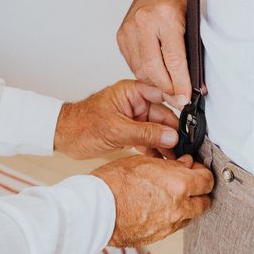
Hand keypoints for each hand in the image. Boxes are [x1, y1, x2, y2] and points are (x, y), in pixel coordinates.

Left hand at [54, 80, 177, 159]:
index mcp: (132, 92)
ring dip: (166, 144)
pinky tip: (163, 161)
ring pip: (157, 130)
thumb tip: (170, 136)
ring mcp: (134, 117)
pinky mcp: (131, 131)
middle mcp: (135, 102)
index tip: (190, 122)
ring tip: (177, 158)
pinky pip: (149, 139)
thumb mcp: (116, 130)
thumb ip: (145, 133)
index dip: (178, 108)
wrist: (63, 137)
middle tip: (185, 149)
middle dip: (173, 133)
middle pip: (163, 116)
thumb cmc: (81, 125)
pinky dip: (155, 150)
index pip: (162, 95)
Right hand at [92, 154, 213, 245]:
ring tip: (170, 196)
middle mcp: (179, 207)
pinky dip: (171, 217)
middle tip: (187, 183)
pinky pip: (174, 226)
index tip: (194, 169)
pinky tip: (158, 208)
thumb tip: (185, 164)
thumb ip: (171, 165)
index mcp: (179, 185)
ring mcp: (170, 225)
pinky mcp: (159, 236)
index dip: (202, 172)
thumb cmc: (114, 183)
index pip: (207, 180)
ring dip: (186, 206)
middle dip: (199, 192)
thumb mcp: (144, 162)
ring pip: (190, 216)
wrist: (96, 211)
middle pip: (204, 202)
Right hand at [117, 0, 190, 107]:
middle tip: (178, 99)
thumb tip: (198, 86)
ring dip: (156, 83)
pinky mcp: (121, 37)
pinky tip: (157, 74)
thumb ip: (193, 53)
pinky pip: (133, 65)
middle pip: (152, 69)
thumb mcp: (193, 23)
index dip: (180, 83)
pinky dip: (146, 74)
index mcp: (165, 16)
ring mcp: (129, 29)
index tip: (185, 98)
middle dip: (166, 89)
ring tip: (169, 87)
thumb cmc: (180, 4)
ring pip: (140, 70)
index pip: (173, 60)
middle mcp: (143, 22)